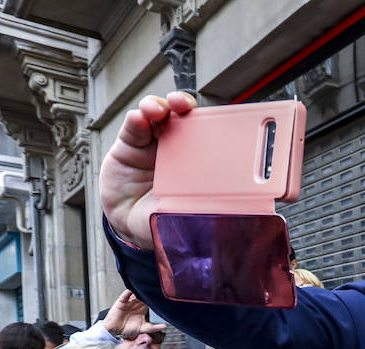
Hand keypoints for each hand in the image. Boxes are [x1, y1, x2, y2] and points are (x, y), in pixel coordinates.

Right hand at [99, 91, 198, 248]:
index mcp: (198, 162)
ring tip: (156, 110)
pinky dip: (136, 118)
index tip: (212, 119)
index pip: (207, 135)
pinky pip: (133, 125)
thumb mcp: (188, 216)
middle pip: (182, 117)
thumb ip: (206, 208)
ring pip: (158, 114)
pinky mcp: (129, 145)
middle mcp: (177, 148)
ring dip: (158, 106)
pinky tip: (138, 119)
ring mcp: (152, 144)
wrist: (129, 226)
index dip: (209, 122)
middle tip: (182, 105)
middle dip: (183, 105)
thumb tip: (235, 212)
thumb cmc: (163, 219)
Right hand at [101, 290, 162, 341]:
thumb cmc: (128, 329)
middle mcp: (137, 304)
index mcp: (143, 309)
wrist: (115, 330)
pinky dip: (129, 291)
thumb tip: (165, 326)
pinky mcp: (122, 301)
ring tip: (146, 289)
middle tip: (155, 290)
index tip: (162, 297)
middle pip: (144, 296)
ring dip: (140, 291)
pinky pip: (126, 294)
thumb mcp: (143, 329)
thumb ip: (154, 327)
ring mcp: (130, 302)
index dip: (155, 300)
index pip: (150, 302)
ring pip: (136, 293)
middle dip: (149, 293)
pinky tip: (133, 290)